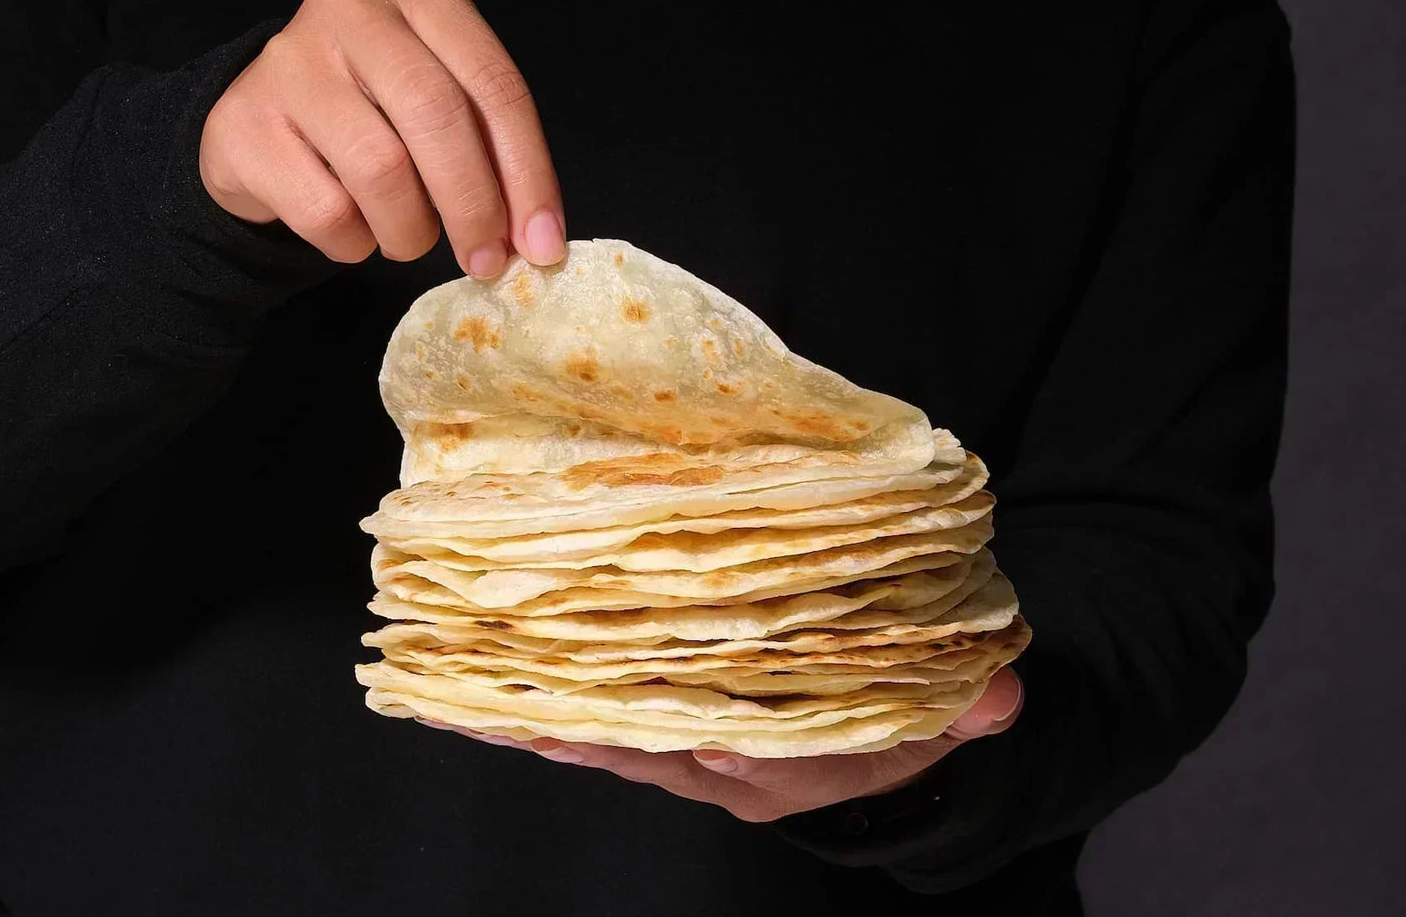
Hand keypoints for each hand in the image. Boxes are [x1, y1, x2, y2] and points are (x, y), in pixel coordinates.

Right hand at [199, 0, 564, 276]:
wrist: (262, 122)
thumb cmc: (373, 113)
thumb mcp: (440, 105)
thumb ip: (490, 152)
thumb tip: (537, 239)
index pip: (494, 84)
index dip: (528, 174)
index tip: (543, 243)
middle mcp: (349, 6)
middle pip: (437, 117)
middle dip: (474, 205)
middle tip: (487, 261)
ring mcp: (288, 60)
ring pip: (381, 169)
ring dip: (411, 230)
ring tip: (410, 240)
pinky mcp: (243, 121)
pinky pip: (325, 209)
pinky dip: (354, 243)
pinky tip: (355, 232)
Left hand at [418, 667, 1023, 822]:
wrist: (907, 750)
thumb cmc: (918, 715)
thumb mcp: (955, 711)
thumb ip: (972, 704)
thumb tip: (1005, 695)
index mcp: (794, 758)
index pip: (718, 744)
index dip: (660, 729)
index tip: (599, 716)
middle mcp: (731, 764)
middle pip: (634, 743)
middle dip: (556, 722)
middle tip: (471, 699)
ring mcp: (699, 755)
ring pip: (608, 737)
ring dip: (534, 717)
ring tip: (453, 695)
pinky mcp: (679, 739)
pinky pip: (607, 728)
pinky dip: (552, 715)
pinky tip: (489, 699)